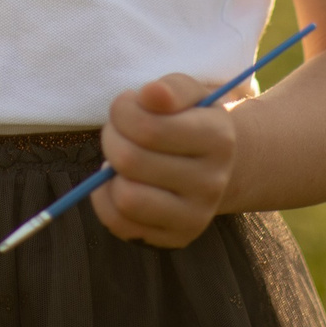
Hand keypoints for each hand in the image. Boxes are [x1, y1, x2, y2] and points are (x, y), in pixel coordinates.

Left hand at [90, 74, 236, 247]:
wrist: (219, 167)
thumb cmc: (193, 122)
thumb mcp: (191, 94)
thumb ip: (172, 88)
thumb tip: (151, 94)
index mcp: (218, 139)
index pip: (149, 128)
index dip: (123, 110)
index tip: (127, 102)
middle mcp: (212, 182)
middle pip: (130, 161)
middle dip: (112, 137)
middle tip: (119, 130)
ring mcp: (196, 216)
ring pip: (126, 198)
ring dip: (110, 172)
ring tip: (121, 158)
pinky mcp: (177, 238)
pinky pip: (120, 224)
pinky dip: (106, 199)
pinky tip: (118, 181)